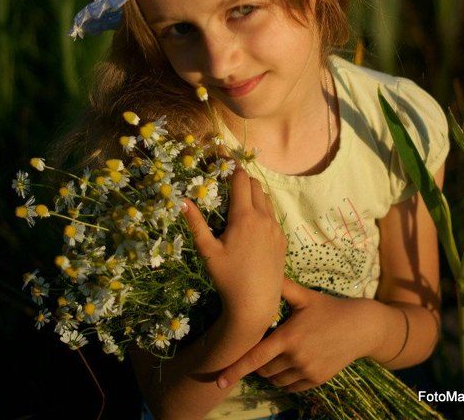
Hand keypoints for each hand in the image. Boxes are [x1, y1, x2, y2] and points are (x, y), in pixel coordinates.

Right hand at [182, 167, 286, 329]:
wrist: (256, 304)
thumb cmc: (228, 279)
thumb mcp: (208, 252)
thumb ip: (195, 224)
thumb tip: (181, 200)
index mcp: (245, 217)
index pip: (241, 179)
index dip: (231, 166)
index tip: (222, 159)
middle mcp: (263, 217)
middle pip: (255, 184)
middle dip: (242, 178)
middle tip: (227, 181)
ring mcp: (275, 228)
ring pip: (266, 198)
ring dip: (253, 193)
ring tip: (238, 199)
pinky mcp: (282, 239)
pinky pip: (272, 214)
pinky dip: (262, 209)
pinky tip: (250, 222)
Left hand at [216, 277, 381, 392]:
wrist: (360, 327)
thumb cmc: (329, 308)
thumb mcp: (305, 296)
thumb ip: (281, 286)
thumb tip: (261, 267)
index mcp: (289, 336)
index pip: (255, 357)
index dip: (235, 369)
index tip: (218, 380)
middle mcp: (296, 357)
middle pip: (264, 370)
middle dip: (256, 363)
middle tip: (260, 347)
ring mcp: (308, 371)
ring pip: (276, 380)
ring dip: (269, 372)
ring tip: (274, 355)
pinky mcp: (317, 380)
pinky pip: (292, 386)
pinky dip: (284, 379)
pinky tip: (286, 365)